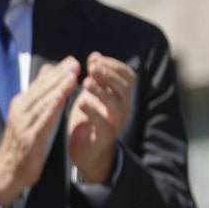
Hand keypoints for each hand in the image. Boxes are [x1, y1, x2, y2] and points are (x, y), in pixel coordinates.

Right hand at [0, 57, 79, 207]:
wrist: (8, 169)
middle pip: (42, 89)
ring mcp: (23, 123)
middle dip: (59, 75)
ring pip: (42, 101)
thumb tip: (48, 70)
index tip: (72, 61)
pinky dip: (50, 107)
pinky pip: (41, 120)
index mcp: (22, 103)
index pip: (41, 84)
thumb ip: (38, 94)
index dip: (57, 72)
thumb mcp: (29, 115)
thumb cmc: (22, 141)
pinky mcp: (28, 137)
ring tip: (72, 76)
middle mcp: (21, 109)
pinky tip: (60, 98)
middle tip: (75, 63)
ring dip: (57, 88)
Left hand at [67, 52, 135, 183]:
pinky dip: (93, 112)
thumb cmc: (90, 119)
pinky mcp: (105, 137)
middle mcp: (122, 108)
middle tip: (92, 68)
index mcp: (120, 96)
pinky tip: (80, 103)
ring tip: (86, 83)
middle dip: (109, 75)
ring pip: (116, 104)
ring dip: (101, 91)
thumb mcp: (92, 95)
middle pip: (125, 87)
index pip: (128, 76)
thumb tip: (95, 56)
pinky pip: (104, 124)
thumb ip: (95, 77)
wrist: (88, 151)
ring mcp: (116, 123)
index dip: (114, 65)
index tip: (95, 60)